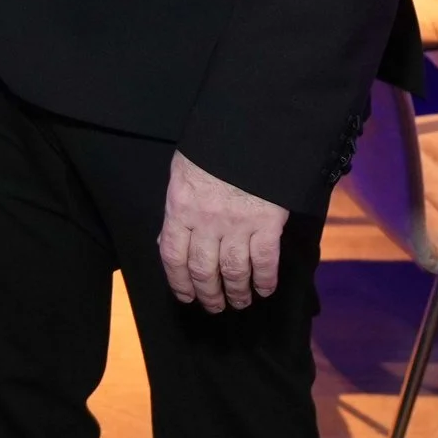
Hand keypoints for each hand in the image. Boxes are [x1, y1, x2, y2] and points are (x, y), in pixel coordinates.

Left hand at [158, 151, 287, 313]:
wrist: (249, 131)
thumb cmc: (211, 150)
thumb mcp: (182, 174)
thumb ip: (177, 209)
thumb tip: (170, 242)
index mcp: (180, 208)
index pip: (173, 256)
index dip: (179, 282)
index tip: (185, 296)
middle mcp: (206, 222)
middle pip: (204, 270)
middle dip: (208, 294)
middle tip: (214, 306)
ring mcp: (238, 224)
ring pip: (234, 271)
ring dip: (236, 292)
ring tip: (238, 303)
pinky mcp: (267, 223)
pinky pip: (265, 261)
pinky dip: (265, 280)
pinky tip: (264, 289)